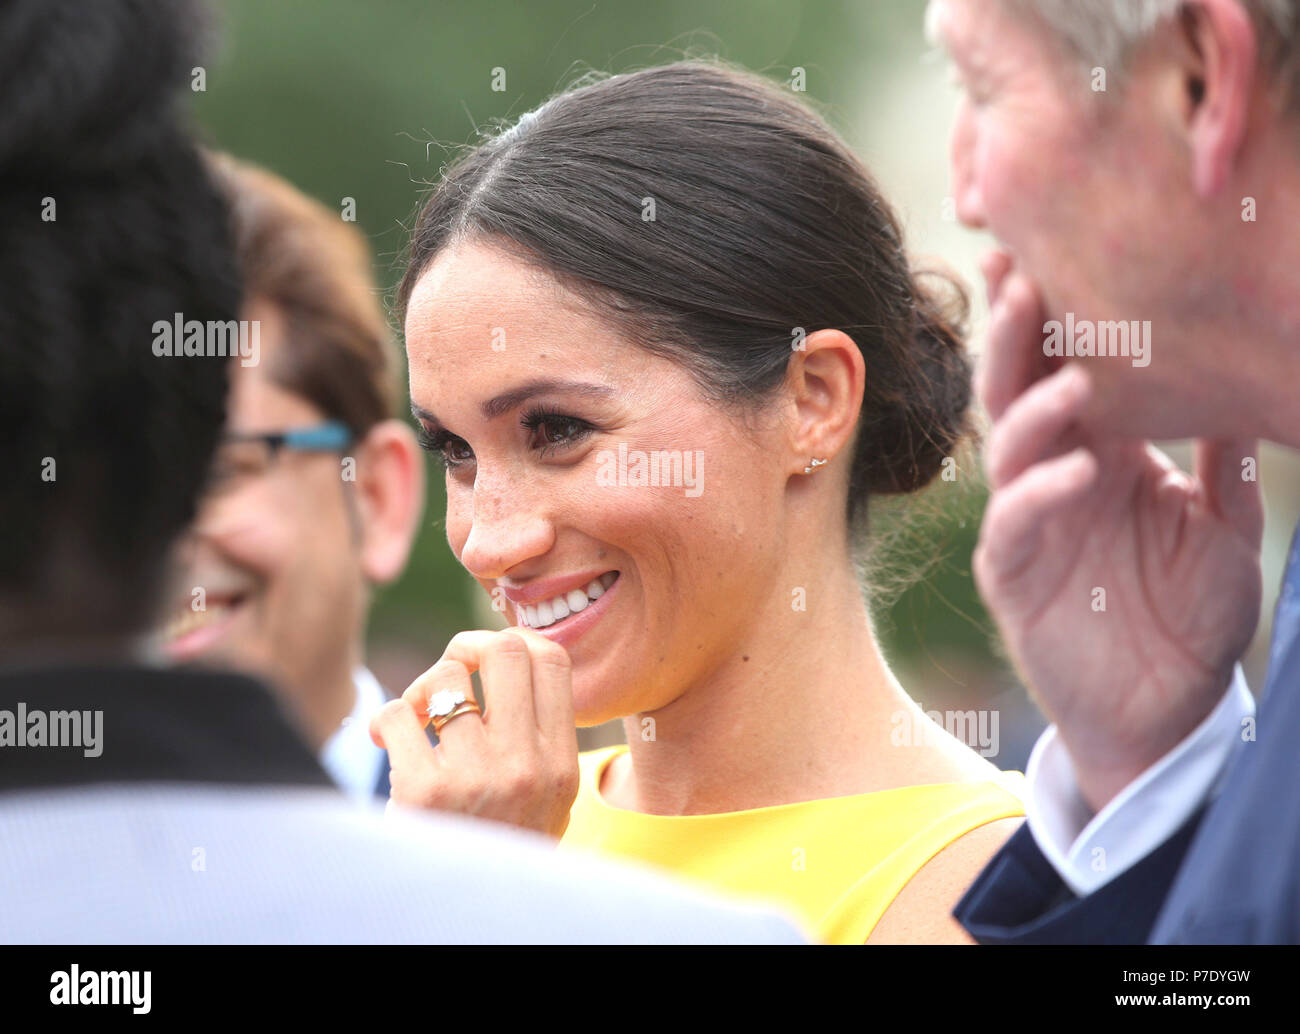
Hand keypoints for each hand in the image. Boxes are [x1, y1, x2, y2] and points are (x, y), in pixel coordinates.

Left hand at [369, 628, 579, 837]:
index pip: (553, 661)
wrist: (460, 918)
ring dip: (419, 689)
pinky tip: (383, 743)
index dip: (514, 641)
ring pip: (444, 676)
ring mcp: (477, 778)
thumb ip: (540, 740)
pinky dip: (384, 720)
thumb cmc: (497, 850)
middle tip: (448, 674)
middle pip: (505, 650)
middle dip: (467, 647)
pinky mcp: (424, 792)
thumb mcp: (545, 803)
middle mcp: (527, 766)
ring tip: (412, 718)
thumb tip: (513, 654)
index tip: (487, 661)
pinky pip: (398, 714)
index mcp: (561, 765)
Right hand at [973, 252, 1263, 812]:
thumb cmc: (1186, 616)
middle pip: (1018, 388)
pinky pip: (1014, 524)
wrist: (1162, 713)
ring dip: (1030, 408)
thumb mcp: (1223, 524)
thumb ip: (1223, 459)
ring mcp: (1026, 522)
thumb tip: (1250, 382)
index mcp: (1096, 450)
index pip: (1063, 367)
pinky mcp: (1011, 574)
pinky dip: (1040, 494)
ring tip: (1066, 376)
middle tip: (1023, 274)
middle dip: (1016, 334)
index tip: (1055, 247)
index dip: (1055, 314)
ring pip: (1006, 448)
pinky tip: (1078, 467)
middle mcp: (1052, 474)